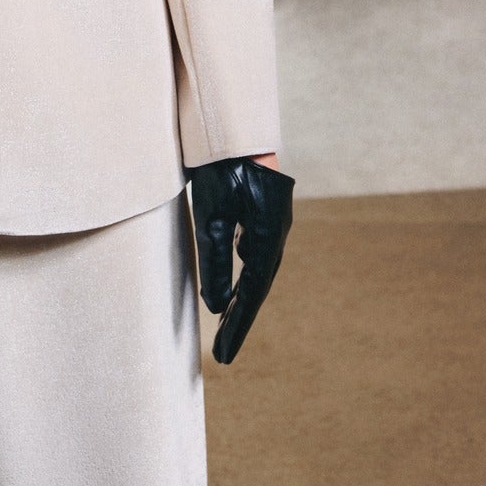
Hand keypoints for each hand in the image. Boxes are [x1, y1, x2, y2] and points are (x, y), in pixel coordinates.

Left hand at [185, 156, 293, 365]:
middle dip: (239, 321)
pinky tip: (234, 290)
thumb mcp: (210, 217)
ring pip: (259, 273)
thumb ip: (213, 261)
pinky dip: (245, 279)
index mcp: (266, 238)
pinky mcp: (265, 215)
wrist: (235, 129)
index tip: (223, 355)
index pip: (251, 294)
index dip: (237, 327)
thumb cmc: (220, 170)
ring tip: (227, 329)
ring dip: (243, 302)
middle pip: (257, 288)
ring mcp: (273, 224)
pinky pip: (257, 257)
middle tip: (223, 353)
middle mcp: (275, 233)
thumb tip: (216, 307)